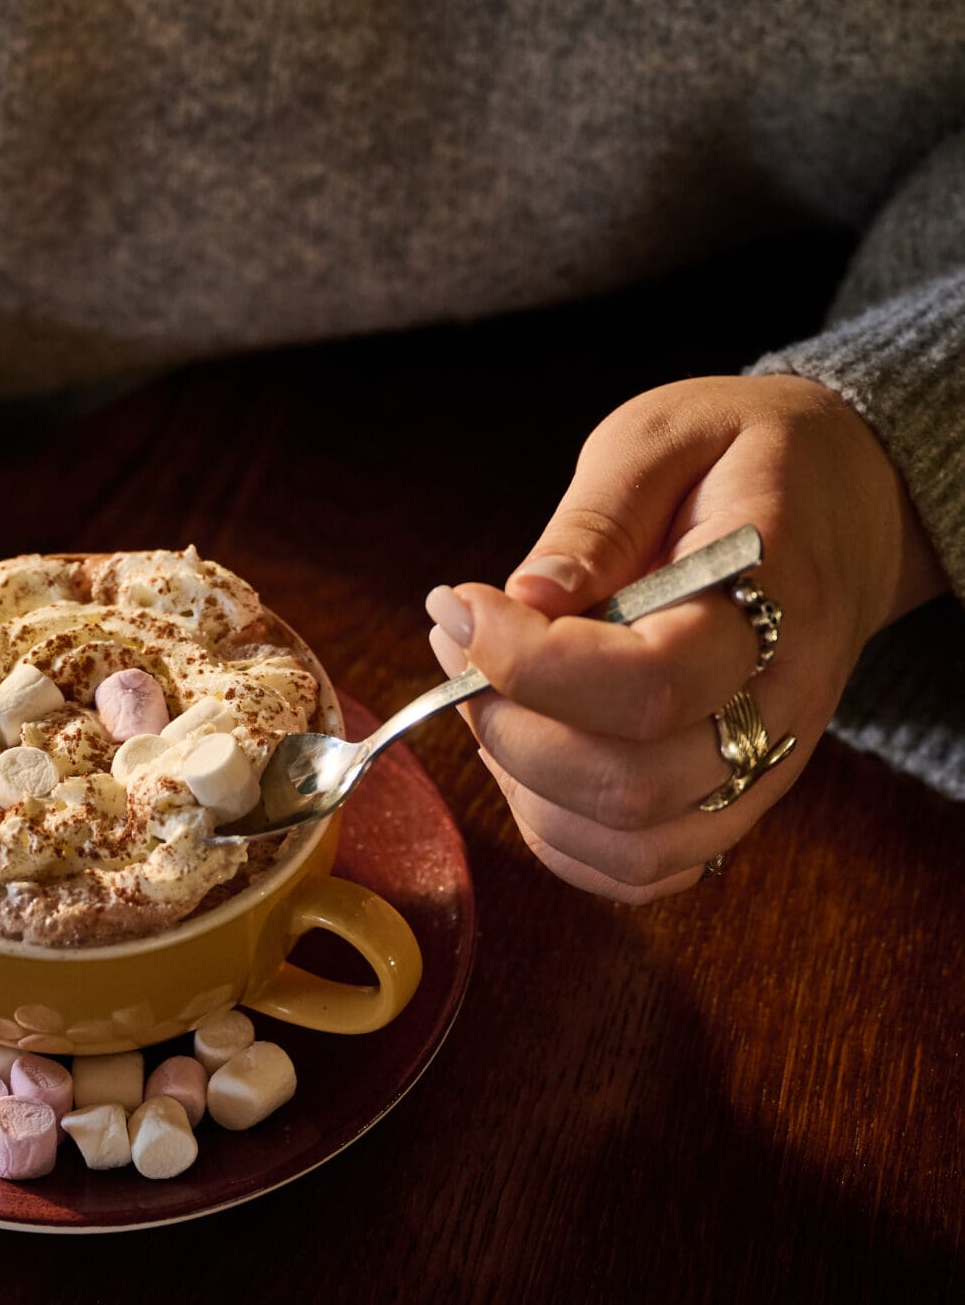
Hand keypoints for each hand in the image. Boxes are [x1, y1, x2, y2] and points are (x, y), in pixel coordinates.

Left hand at [423, 375, 946, 902]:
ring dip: (523, 785)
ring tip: (484, 691)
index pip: (651, 682)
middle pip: (634, 784)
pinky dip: (560, 834)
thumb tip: (525, 601)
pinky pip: (643, 869)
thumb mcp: (665, 435)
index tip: (462, 606)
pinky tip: (524, 752)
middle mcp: (781, 707)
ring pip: (633, 844)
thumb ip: (598, 517)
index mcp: (776, 602)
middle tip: (458, 645)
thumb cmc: (744, 457)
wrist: (846, 501)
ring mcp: (764, 767)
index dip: (532, 663)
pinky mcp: (736, 799)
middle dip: (509, 726)